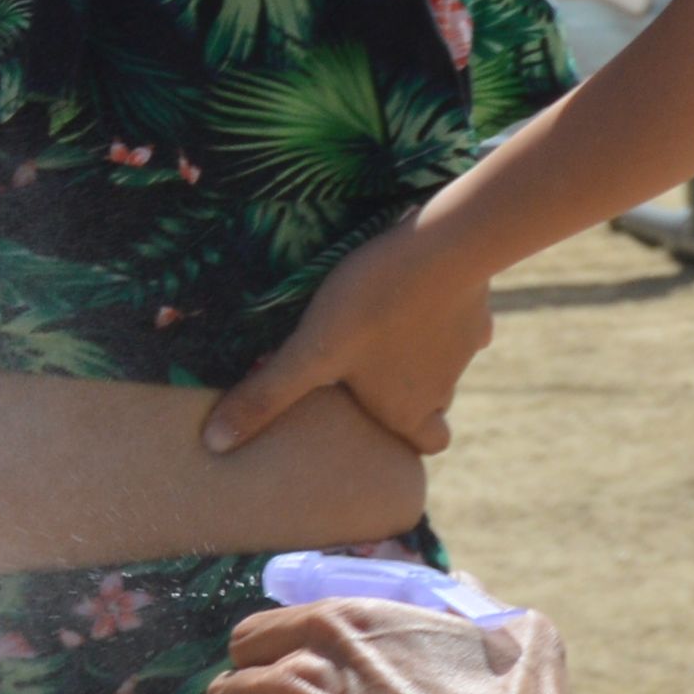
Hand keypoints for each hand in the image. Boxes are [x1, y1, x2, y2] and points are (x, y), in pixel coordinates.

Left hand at [197, 203, 492, 455]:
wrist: (443, 247)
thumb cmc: (371, 305)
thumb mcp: (310, 352)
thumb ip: (267, 396)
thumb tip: (215, 443)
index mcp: (407, 410)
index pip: (425, 447)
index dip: (405, 438)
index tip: (378, 424)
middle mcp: (443, 389)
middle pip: (433, 408)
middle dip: (409, 397)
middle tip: (373, 375)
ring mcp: (464, 351)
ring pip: (446, 367)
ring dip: (421, 356)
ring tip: (386, 328)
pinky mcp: (478, 311)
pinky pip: (461, 322)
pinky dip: (441, 315)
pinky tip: (419, 291)